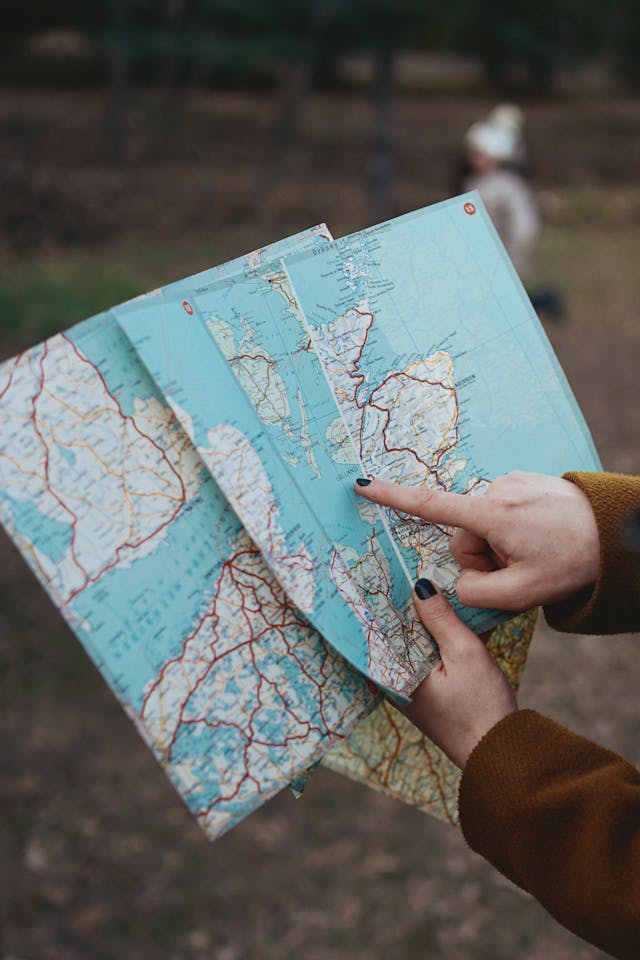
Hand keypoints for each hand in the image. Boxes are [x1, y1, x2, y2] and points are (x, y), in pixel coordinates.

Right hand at [355, 472, 598, 610]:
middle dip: (481, 559)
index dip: (392, 498)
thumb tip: (453, 583)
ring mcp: (509, 483)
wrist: (615, 533)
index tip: (362, 485)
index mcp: (491, 514)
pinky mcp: (520, 482)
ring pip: (480, 527)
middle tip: (517, 571)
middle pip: (462, 536)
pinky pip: (498, 514)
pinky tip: (538, 537)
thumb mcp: (522, 594)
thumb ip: (475, 594)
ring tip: (534, 552)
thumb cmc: (572, 562)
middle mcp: (495, 491)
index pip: (429, 505)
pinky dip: (509, 532)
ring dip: (497, 547)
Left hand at [401, 580, 516, 768]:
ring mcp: (411, 689)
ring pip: (411, 643)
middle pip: (394, 633)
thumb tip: (420, 586)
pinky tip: (445, 616)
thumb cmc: (482, 708)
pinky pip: (424, 656)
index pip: (380, 628)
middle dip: (401, 606)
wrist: (500, 754)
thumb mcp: (466, 654)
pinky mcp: (427, 692)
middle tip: (403, 569)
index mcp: (395, 675)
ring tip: (424, 584)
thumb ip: (442, 619)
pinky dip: (432, 637)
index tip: (384, 570)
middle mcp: (395, 682)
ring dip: (419, 620)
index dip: (383, 598)